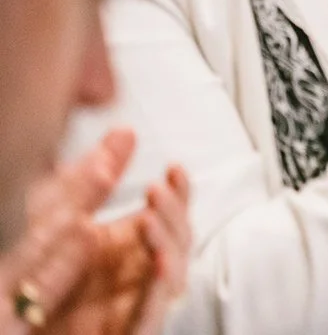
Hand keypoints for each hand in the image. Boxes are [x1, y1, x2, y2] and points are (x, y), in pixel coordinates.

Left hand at [0, 131, 190, 334]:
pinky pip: (155, 310)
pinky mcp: (134, 329)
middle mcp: (141, 271)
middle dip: (176, 211)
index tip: (174, 169)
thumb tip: (123, 133)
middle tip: (158, 189)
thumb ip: (89, 181)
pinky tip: (155, 263)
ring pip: (175, 271)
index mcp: (130, 245)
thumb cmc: (45, 288)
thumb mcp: (58, 223)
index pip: (170, 213)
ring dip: (170, 242)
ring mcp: (139, 301)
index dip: (179, 192)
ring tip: (150, 218)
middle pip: (180, 237)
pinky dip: (160, 287)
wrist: (26, 333)